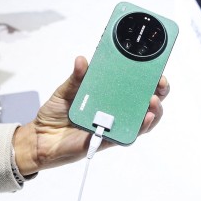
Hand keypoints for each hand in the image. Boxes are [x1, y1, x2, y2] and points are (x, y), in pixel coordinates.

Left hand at [12, 56, 169, 175]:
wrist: (40, 138)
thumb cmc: (55, 113)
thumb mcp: (65, 90)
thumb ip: (76, 77)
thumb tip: (81, 60)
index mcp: (108, 94)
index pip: (134, 84)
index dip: (148, 76)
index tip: (155, 68)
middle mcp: (115, 109)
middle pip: (145, 101)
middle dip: (158, 91)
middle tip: (159, 83)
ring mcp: (114, 124)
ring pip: (143, 119)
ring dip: (153, 111)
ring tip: (152, 102)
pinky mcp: (109, 139)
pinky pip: (129, 135)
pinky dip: (139, 127)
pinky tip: (145, 119)